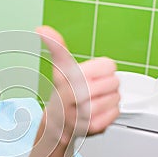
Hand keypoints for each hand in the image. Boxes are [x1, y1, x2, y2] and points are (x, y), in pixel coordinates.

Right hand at [36, 26, 119, 143]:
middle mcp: (76, 98)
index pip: (109, 65)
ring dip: (109, 98)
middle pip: (114, 81)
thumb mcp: (60, 68)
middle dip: (106, 84)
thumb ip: (56, 47)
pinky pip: (116, 112)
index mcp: (69, 79)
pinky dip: (110, 112)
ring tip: (93, 101)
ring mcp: (85, 115)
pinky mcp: (94, 128)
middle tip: (92, 90)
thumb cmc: (63, 92)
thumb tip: (41, 28)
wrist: (57, 124)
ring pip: (116, 97)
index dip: (101, 69)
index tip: (89, 75)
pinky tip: (97, 112)